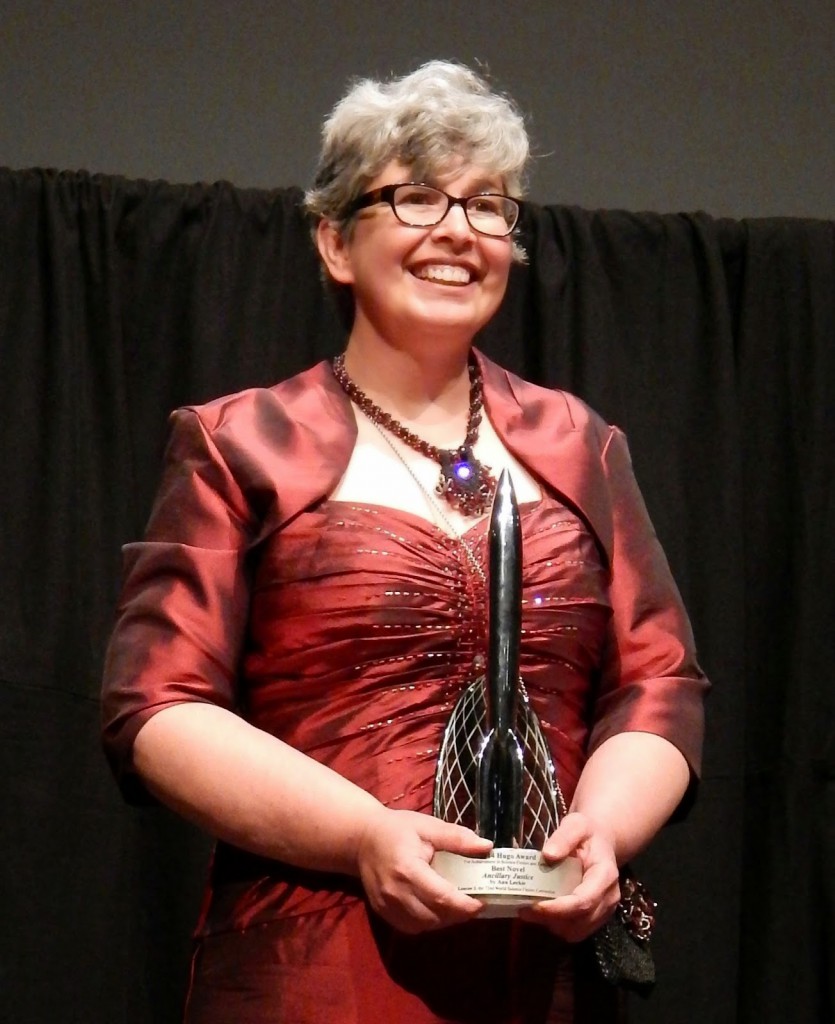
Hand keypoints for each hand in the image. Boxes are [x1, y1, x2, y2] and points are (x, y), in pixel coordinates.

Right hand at [355, 808, 491, 933]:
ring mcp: (386, 906)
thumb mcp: (428, 826)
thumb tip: (487, 846)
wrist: (361, 838)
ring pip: (425, 926)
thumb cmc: (397, 829)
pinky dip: (429, 922)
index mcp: (407, 869)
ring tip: (457, 905)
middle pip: (435, 916)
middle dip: (459, 913)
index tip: (484, 902)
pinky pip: (412, 927)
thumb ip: (457, 838)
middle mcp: (395, 892)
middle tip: (475, 901)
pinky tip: (437, 908)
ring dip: (445, 919)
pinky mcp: (383, 913)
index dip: (465, 905)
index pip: (441, 897)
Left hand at [518, 811, 619, 941]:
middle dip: (550, 919)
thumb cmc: (587, 833)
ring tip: (530, 910)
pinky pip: (576, 931)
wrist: (601, 842)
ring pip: (576, 932)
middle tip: (523, 908)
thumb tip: (548, 855)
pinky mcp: (597, 917)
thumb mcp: (575, 825)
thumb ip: (563, 837)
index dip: (557, 909)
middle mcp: (609, 897)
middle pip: (579, 921)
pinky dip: (558, 925)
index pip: (583, 901)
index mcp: (605, 875)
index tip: (532, 905)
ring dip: (552, 924)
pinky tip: (543, 912)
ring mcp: (605, 910)